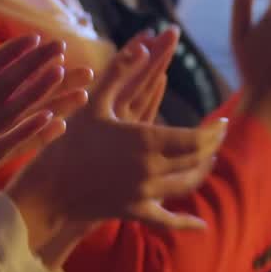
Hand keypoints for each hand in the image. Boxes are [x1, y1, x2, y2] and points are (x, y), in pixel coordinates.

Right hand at [0, 27, 73, 246]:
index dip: (11, 55)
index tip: (35, 41)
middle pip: (4, 88)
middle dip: (34, 67)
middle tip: (62, 49)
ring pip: (11, 116)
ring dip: (42, 94)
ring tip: (67, 76)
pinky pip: (6, 151)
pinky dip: (30, 135)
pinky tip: (54, 121)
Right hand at [9, 38, 227, 233]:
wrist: (49, 188)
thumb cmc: (70, 141)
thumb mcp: (95, 103)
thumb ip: (119, 71)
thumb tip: (143, 45)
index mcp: (146, 140)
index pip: (197, 138)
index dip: (214, 132)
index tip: (222, 122)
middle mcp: (151, 168)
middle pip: (197, 160)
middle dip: (212, 147)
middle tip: (218, 137)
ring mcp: (144, 193)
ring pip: (187, 184)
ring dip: (202, 171)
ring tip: (207, 160)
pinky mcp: (134, 212)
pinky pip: (167, 221)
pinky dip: (185, 224)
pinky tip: (201, 226)